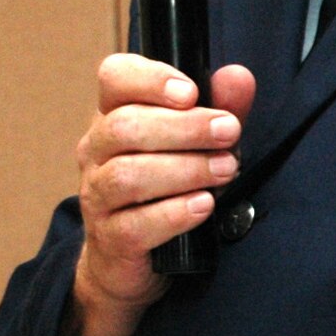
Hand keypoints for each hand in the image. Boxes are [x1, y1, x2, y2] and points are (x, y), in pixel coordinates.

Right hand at [62, 56, 254, 335]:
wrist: (133, 259)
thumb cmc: (166, 188)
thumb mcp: (196, 142)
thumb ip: (219, 107)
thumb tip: (238, 77)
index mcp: (113, 113)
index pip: (115, 77)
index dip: (151, 79)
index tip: (192, 92)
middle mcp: (96, 150)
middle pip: (125, 126)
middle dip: (185, 128)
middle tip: (229, 133)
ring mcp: (96, 195)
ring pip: (128, 174)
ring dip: (185, 170)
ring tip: (225, 170)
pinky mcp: (109, 238)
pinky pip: (135, 224)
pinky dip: (175, 213)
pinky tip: (203, 205)